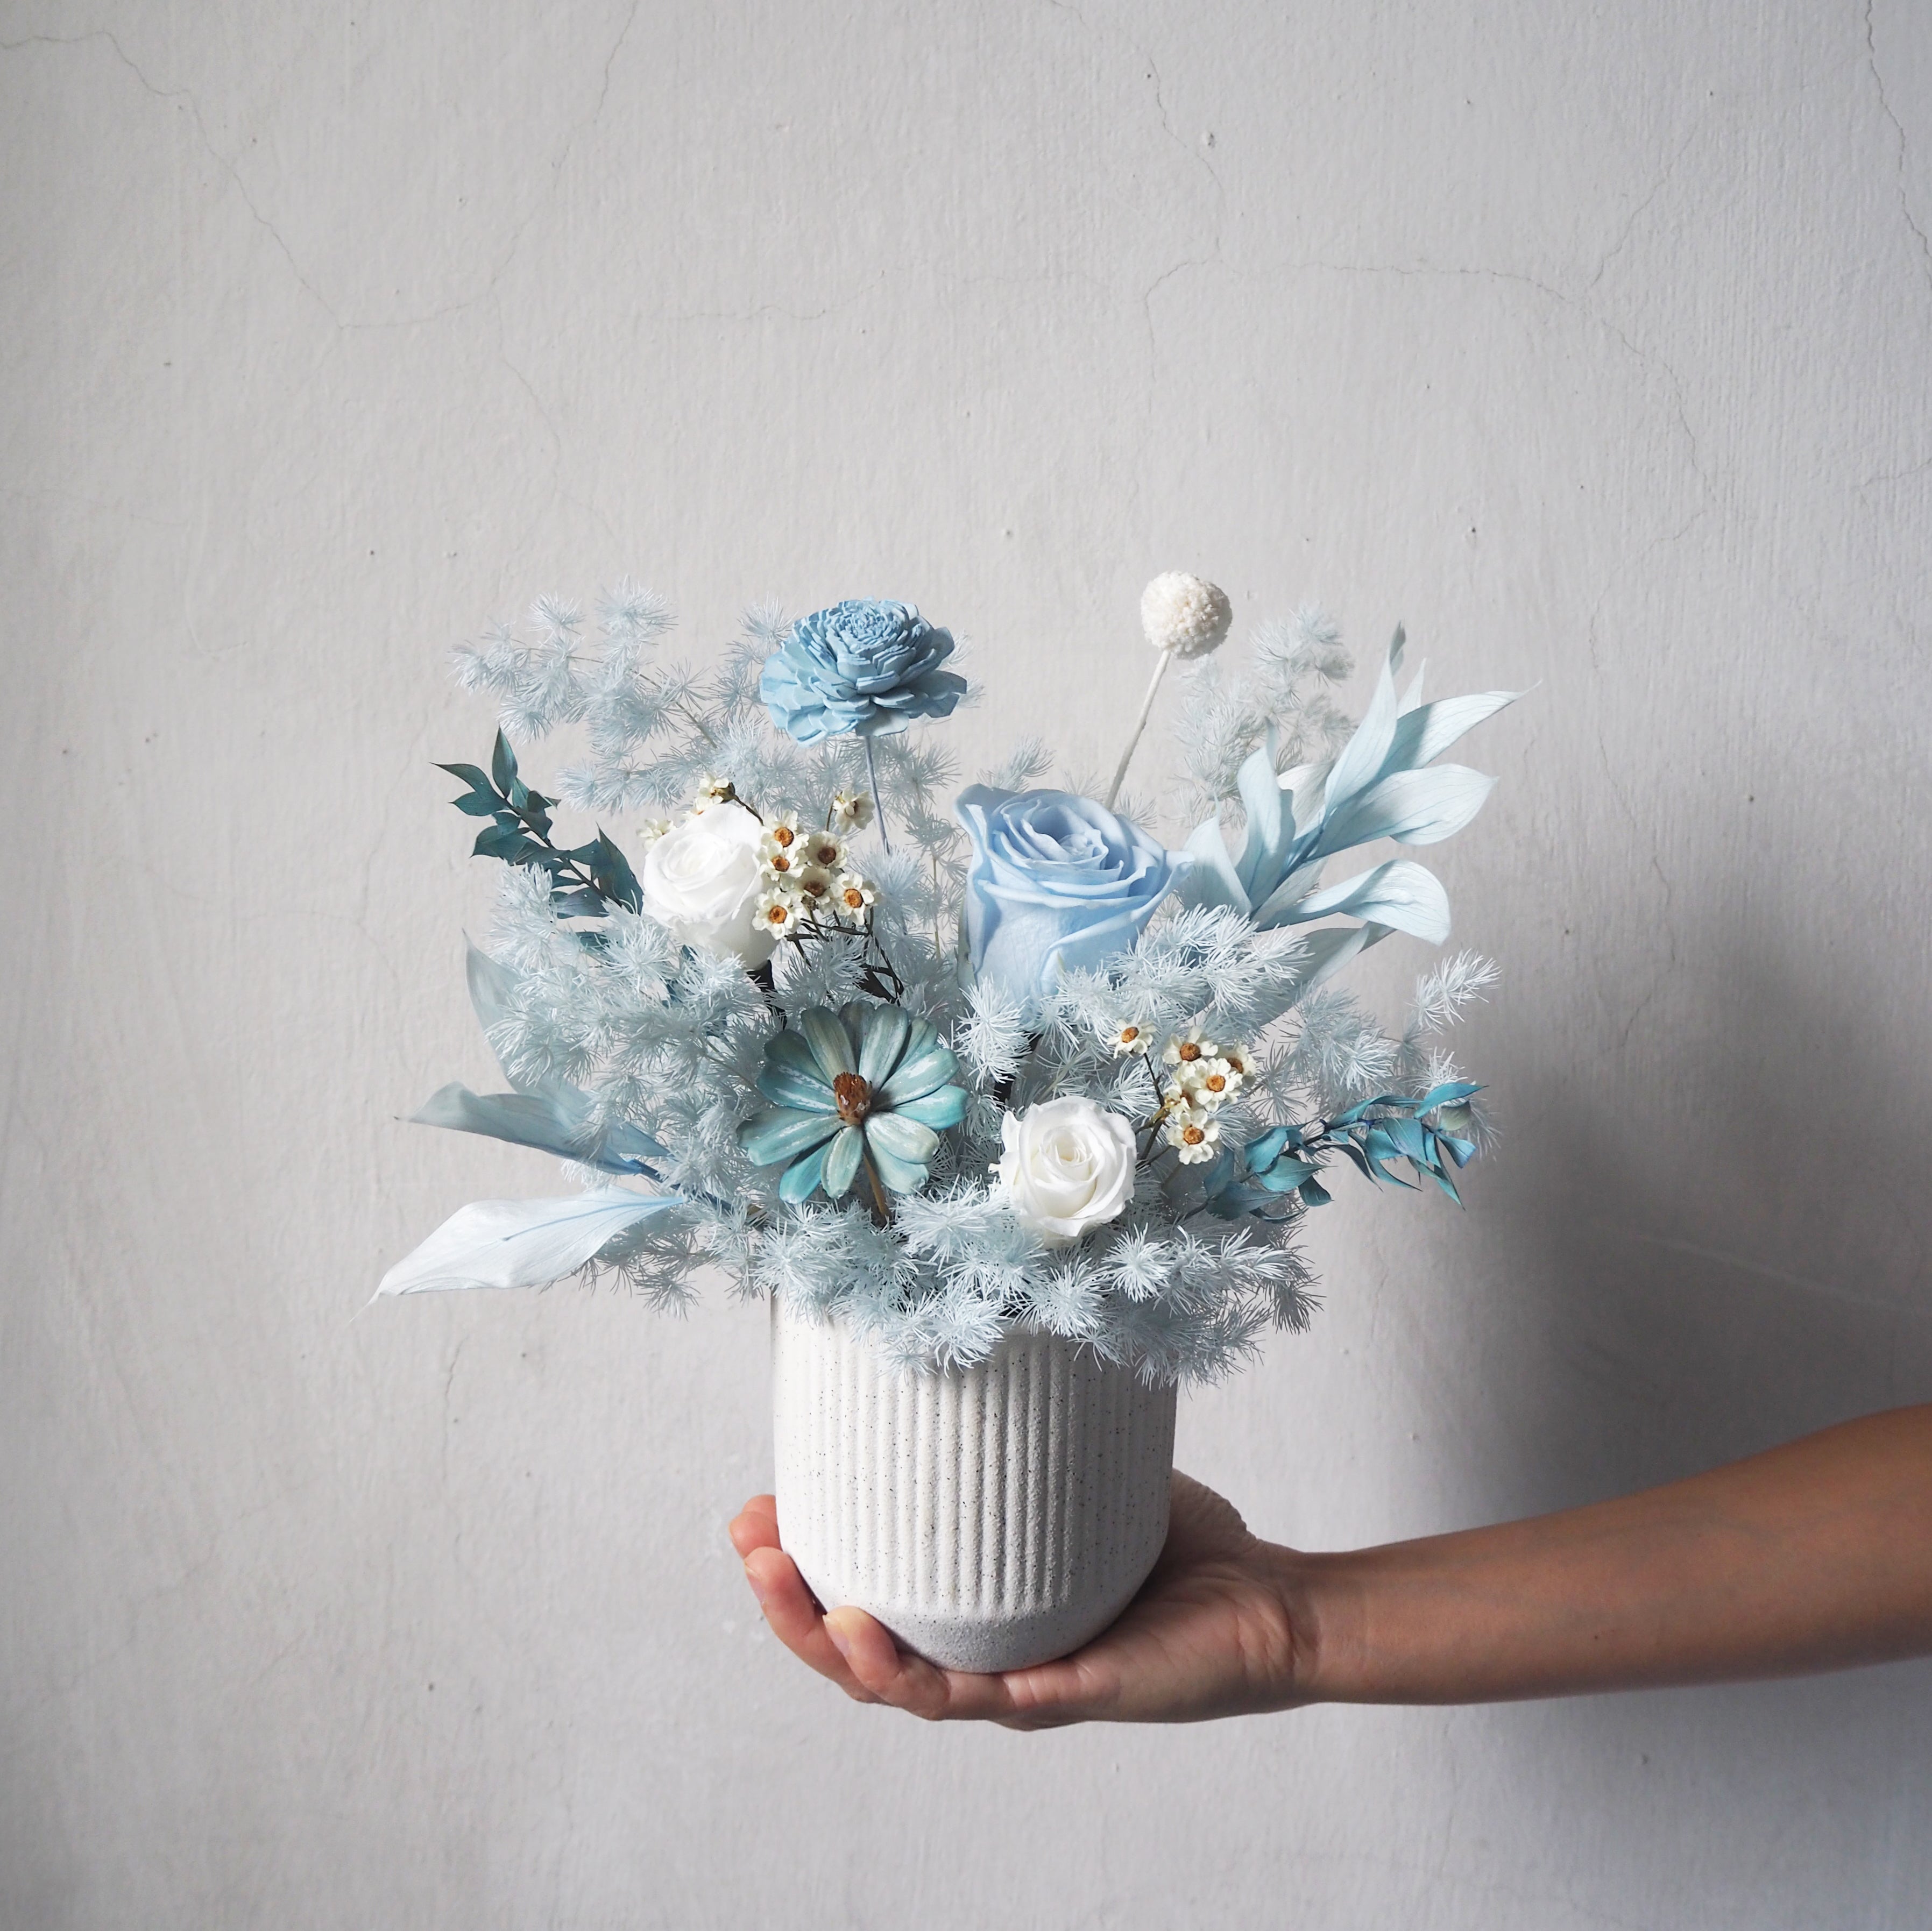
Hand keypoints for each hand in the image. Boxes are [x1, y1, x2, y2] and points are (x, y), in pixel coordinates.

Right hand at [729, 1472, 1311, 1726]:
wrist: (1269, 1603)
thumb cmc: (1179, 1546)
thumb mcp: (1081, 1475)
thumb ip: (1031, 1428)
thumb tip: (983, 1330)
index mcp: (974, 1613)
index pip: (864, 1596)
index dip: (799, 1563)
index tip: (756, 1505)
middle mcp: (982, 1656)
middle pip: (854, 1649)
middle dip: (788, 1603)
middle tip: (749, 1541)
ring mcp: (1017, 1685)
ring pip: (895, 1684)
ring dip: (829, 1641)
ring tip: (792, 1585)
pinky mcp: (1065, 1695)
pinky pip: (977, 1697)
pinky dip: (915, 1673)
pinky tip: (871, 1636)